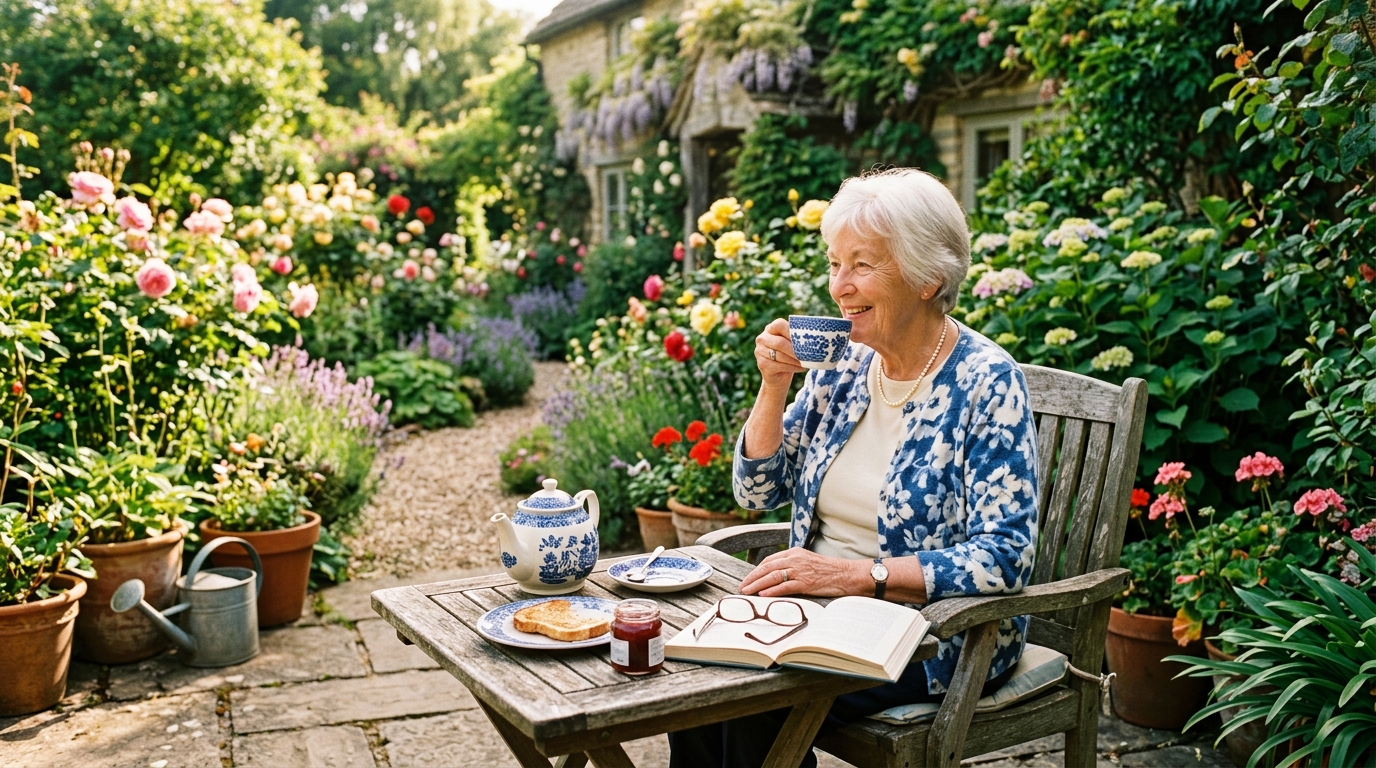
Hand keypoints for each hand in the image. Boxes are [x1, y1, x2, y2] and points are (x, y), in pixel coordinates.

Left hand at [739, 547, 868, 597]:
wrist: (846, 574)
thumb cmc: (828, 570)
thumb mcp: (808, 562)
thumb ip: (793, 565)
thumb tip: (776, 576)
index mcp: (794, 552)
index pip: (769, 560)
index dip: (757, 570)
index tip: (748, 579)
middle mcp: (795, 559)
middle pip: (767, 567)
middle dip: (752, 577)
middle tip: (742, 587)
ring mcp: (800, 571)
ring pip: (772, 576)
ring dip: (757, 584)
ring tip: (747, 591)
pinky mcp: (806, 582)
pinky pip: (785, 586)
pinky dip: (772, 590)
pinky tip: (763, 594)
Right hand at [754, 318, 804, 389]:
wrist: (778, 376)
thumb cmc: (789, 356)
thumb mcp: (792, 345)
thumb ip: (797, 339)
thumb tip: (815, 338)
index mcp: (770, 329)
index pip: (779, 325)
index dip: (791, 332)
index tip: (804, 340)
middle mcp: (762, 338)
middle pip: (779, 342)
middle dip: (795, 350)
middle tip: (807, 355)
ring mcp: (759, 351)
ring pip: (780, 355)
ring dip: (795, 360)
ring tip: (806, 362)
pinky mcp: (761, 364)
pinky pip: (778, 365)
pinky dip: (792, 367)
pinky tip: (800, 368)